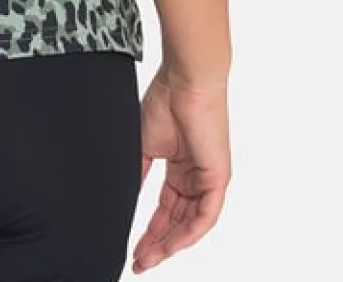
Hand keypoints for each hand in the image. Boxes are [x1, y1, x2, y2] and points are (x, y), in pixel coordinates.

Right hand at [131, 68, 230, 272]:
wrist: (185, 82)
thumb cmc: (165, 101)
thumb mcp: (143, 145)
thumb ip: (137, 174)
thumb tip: (124, 199)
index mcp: (180, 168)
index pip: (165, 209)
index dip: (149, 231)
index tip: (133, 248)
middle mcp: (195, 178)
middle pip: (176, 221)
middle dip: (157, 244)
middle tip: (138, 261)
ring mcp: (208, 180)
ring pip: (191, 224)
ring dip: (170, 244)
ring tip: (149, 257)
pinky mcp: (218, 179)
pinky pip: (205, 216)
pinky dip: (189, 233)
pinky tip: (172, 245)